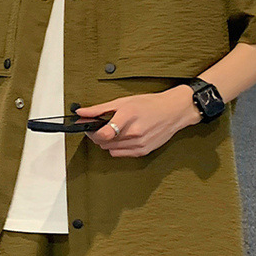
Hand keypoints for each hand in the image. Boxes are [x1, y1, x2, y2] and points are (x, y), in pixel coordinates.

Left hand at [76, 85, 201, 156]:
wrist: (174, 111)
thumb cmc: (150, 104)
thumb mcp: (123, 101)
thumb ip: (99, 109)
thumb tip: (81, 112)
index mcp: (128, 116)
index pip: (103, 133)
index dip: (91, 132)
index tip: (87, 127)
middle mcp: (134, 132)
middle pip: (104, 142)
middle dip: (97, 135)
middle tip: (99, 127)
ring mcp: (139, 144)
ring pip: (110, 149)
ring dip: (106, 142)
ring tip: (113, 131)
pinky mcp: (143, 151)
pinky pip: (120, 154)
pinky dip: (117, 147)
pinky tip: (122, 137)